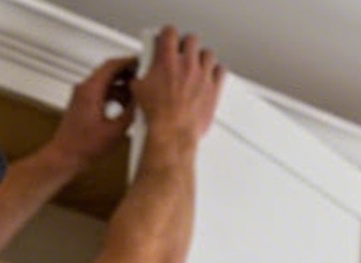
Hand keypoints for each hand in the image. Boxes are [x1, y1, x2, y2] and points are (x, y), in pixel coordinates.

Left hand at [44, 54, 138, 170]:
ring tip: (138, 93)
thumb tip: (141, 104)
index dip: (128, 62)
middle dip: (127, 73)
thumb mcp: (116, 130)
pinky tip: (126, 105)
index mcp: (91, 90)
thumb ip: (130, 113)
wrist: (66, 156)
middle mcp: (84, 89)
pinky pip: (101, 92)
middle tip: (143, 77)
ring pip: (105, 82)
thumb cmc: (83, 146)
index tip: (141, 62)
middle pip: (108, 72)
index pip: (111, 66)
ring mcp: (82, 96)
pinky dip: (114, 94)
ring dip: (122, 86)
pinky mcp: (83, 104)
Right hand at [133, 26, 224, 145]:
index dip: (168, 34)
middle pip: (192, 39)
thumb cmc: (158, 115)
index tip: (167, 38)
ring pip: (208, 54)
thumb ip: (141, 75)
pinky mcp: (213, 90)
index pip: (170, 32)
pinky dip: (217, 71)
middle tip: (182, 52)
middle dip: (186, 44)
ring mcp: (202, 76)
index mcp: (167, 60)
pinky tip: (210, 76)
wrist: (172, 132)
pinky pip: (221, 71)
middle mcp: (187, 65)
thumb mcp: (139, 89)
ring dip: (202, 57)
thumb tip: (138, 75)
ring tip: (196, 64)